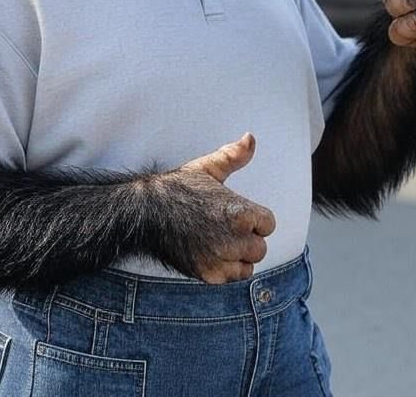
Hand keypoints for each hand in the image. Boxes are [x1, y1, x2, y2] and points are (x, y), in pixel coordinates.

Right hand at [156, 133, 275, 283]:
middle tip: (227, 229)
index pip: (268, 224)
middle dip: (248, 239)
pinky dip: (226, 270)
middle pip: (260, 247)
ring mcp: (219, 259)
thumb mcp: (207, 167)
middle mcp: (233, 239)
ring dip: (239, 256)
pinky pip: (232, 278)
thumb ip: (234, 155)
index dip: (255, 219)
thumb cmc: (178, 188)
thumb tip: (250, 137)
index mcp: (239, 212)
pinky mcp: (207, 274)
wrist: (146, 212)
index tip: (237, 215)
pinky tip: (214, 255)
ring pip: (248, 265)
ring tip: (222, 242)